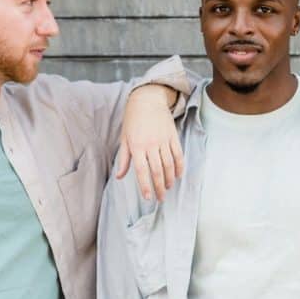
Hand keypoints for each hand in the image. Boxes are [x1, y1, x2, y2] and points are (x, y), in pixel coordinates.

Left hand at [116, 85, 183, 200]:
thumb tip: (120, 177)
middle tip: (160, 199)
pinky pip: (178, 154)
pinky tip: (178, 175)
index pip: (142, 171)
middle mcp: (150, 145)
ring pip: (169, 165)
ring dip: (169, 179)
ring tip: (168, 188)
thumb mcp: (125, 138)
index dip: (145, 186)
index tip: (148, 198)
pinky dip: (180, 167)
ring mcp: (163, 140)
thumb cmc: (132, 120)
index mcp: (136, 146)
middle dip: (159, 187)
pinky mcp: (173, 136)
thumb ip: (124, 159)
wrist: (147, 100)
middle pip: (157, 171)